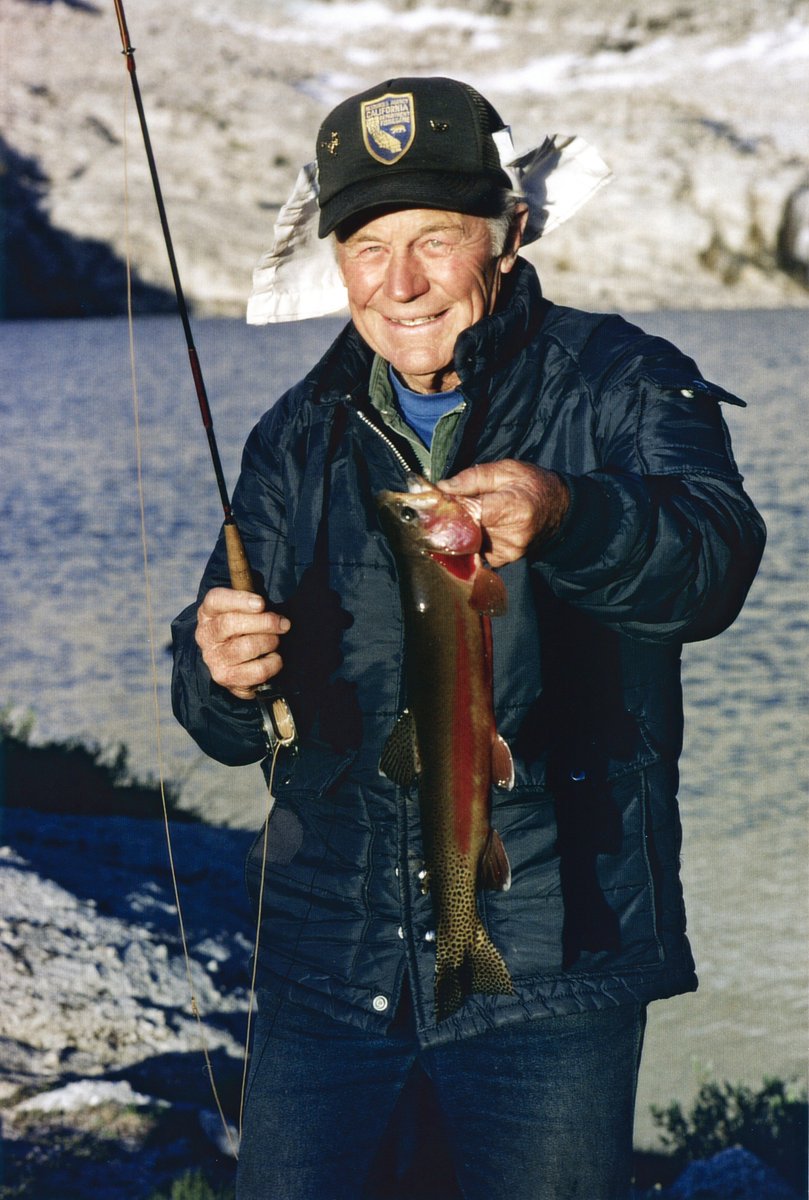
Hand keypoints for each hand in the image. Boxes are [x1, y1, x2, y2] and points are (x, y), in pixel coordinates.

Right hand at [195, 587, 290, 699]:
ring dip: (270, 642)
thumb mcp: (243, 612)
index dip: (240, 600)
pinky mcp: (225, 678)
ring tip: (275, 641)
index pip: (216, 600)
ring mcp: (213, 658)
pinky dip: (274, 662)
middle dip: (264, 622)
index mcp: (208, 612)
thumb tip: (273, 610)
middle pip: (230, 623)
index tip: (261, 603)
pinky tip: (272, 658)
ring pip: (247, 647)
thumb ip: (254, 605)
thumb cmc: (243, 631)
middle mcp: (206, 635)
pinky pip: (258, 670)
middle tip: (283, 624)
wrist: (234, 665)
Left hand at [438, 461, 568, 567]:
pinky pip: (476, 550)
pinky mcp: (504, 559)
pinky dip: (471, 538)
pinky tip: (476, 527)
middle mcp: (511, 535)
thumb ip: (473, 478)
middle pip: (466, 529)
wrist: (560, 509)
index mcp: (513, 508)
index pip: (470, 513)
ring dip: (461, 528)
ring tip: (465, 513)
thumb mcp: (506, 470)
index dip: (450, 507)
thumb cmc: (533, 485)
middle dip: (452, 517)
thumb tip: (443, 487)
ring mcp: (508, 551)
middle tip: (445, 505)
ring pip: (468, 541)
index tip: (436, 500)